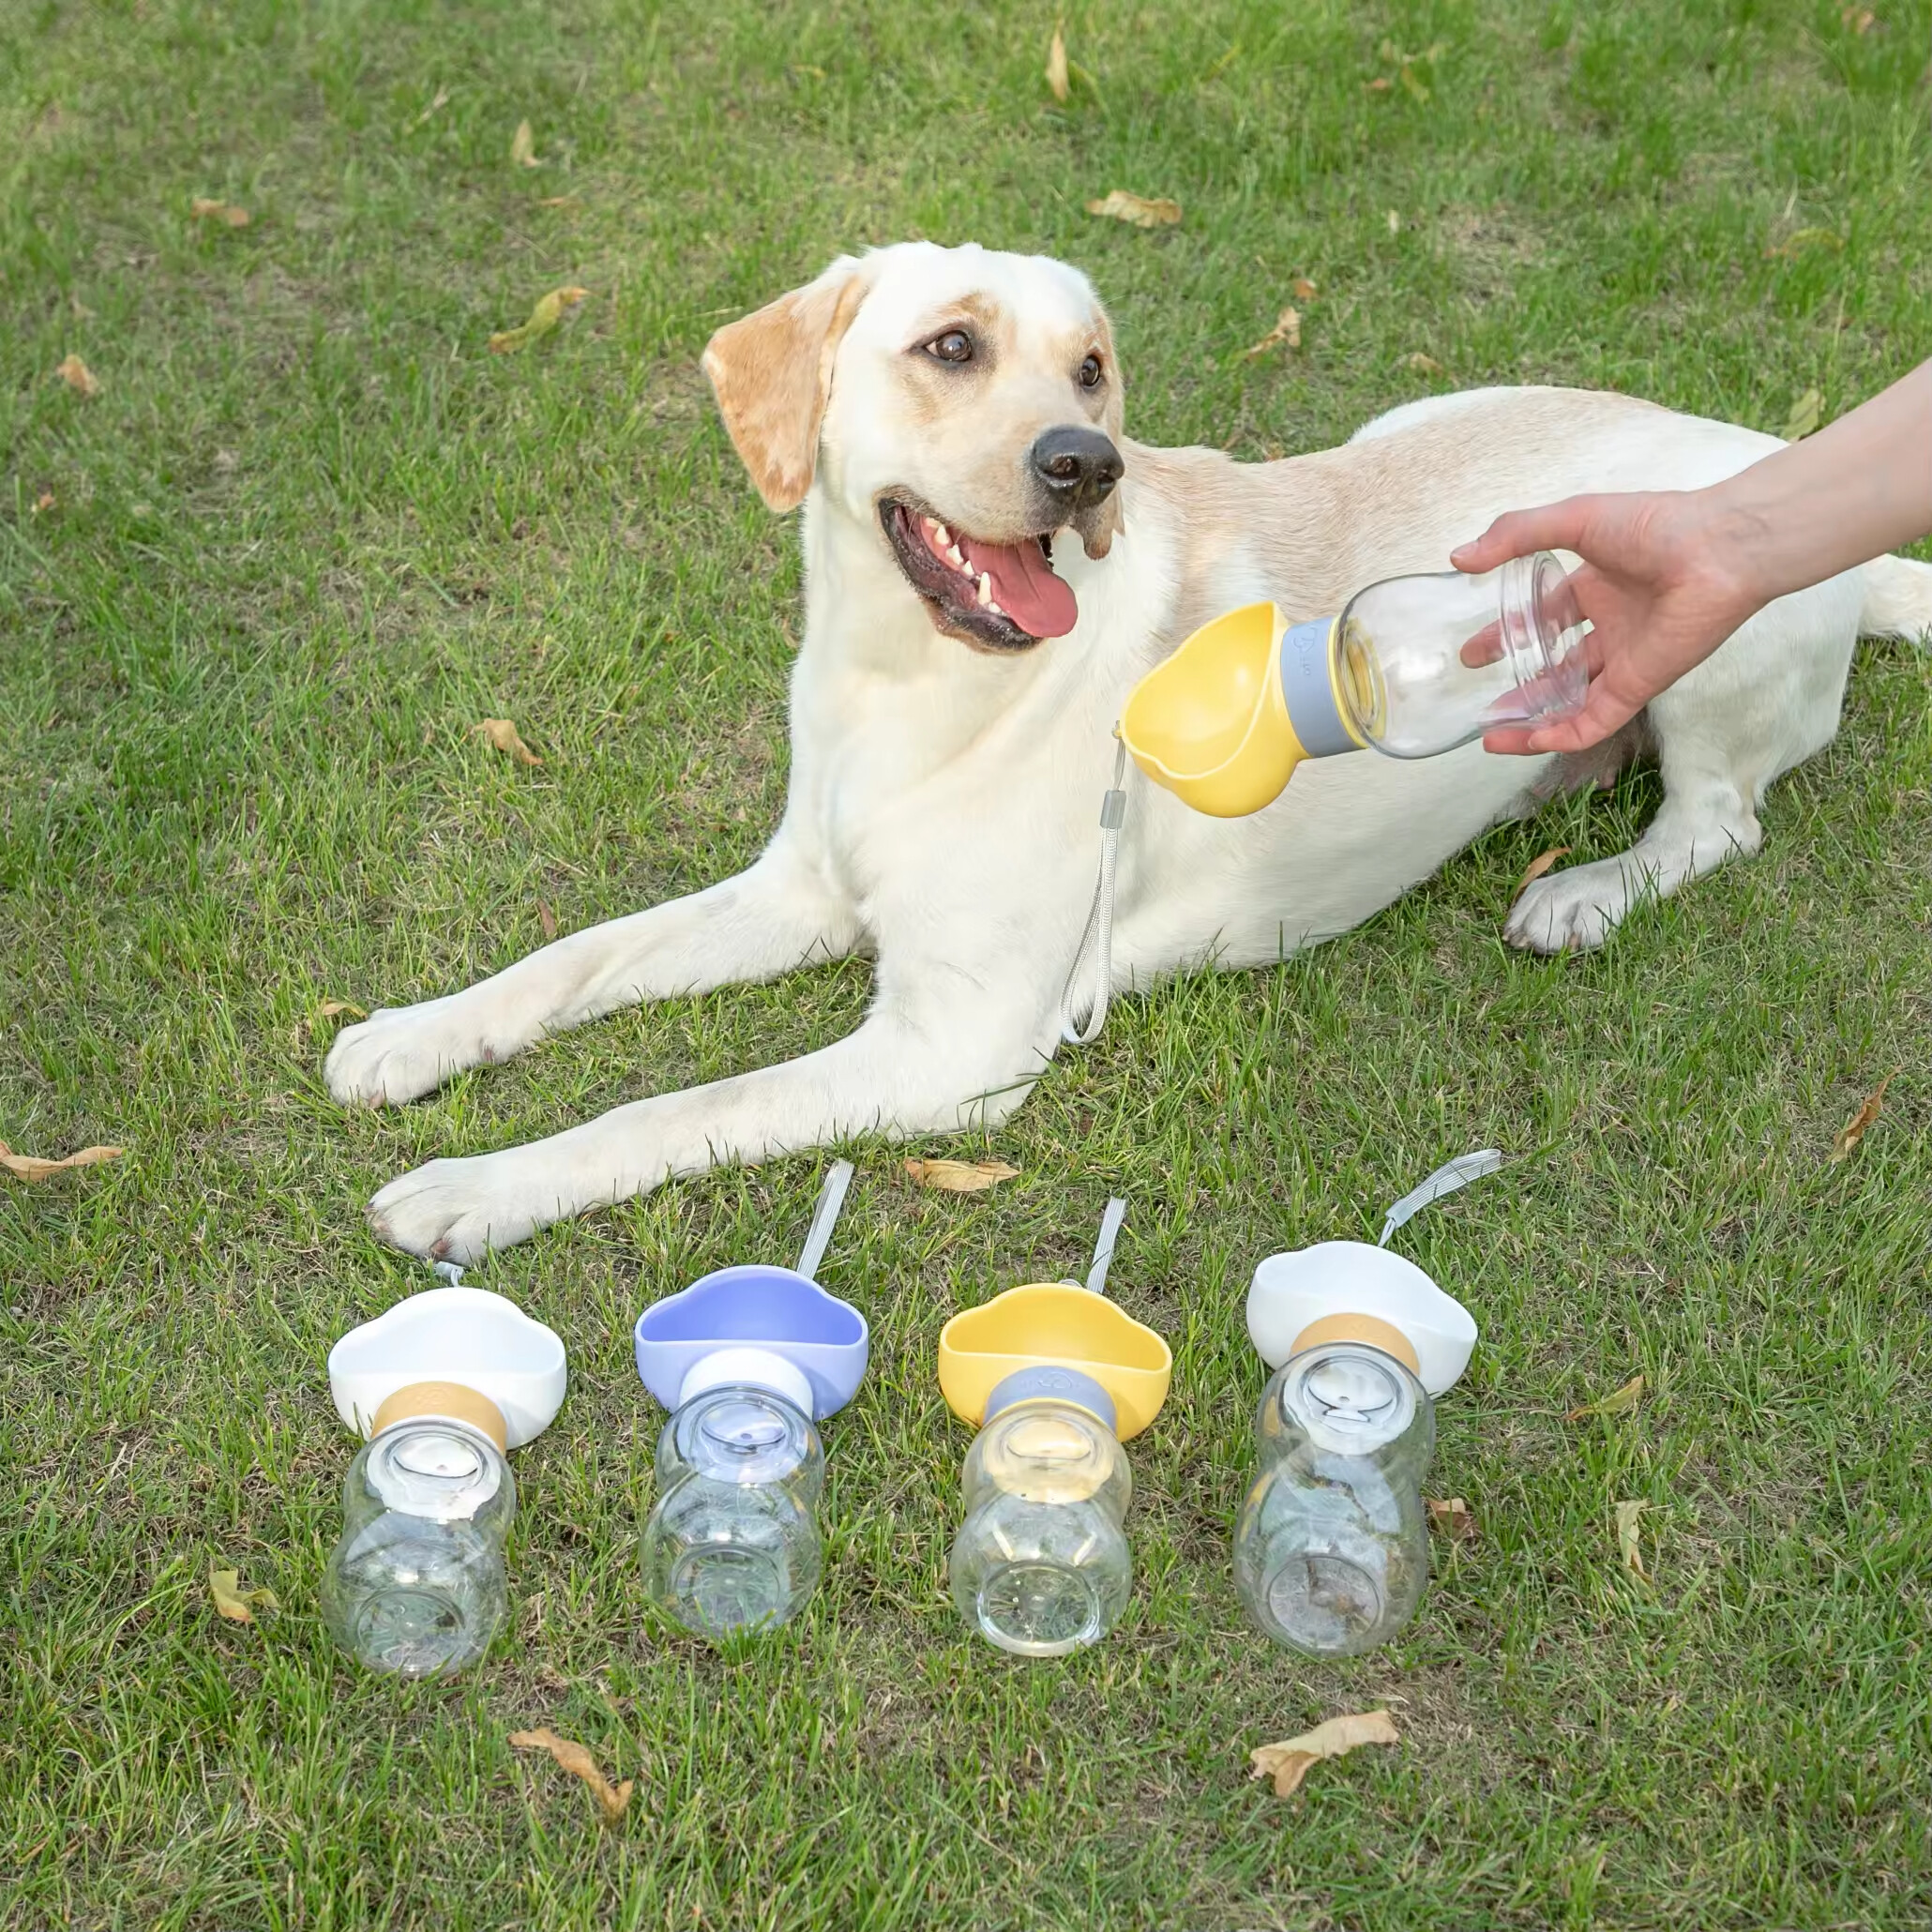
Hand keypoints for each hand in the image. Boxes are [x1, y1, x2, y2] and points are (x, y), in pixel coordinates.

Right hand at [1451, 492, 1766, 753]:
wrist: (1718, 550)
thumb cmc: (1655, 526)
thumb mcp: (1573, 519)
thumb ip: (1515, 535)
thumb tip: (1459, 558)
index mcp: (1597, 585)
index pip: (1545, 616)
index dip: (1509, 632)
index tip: (1477, 650)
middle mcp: (1611, 625)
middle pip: (1555, 665)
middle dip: (1518, 683)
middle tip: (1482, 697)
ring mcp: (1625, 660)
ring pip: (1571, 701)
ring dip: (1533, 720)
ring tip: (1493, 734)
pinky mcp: (1639, 685)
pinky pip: (1595, 720)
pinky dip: (1562, 735)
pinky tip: (1528, 740)